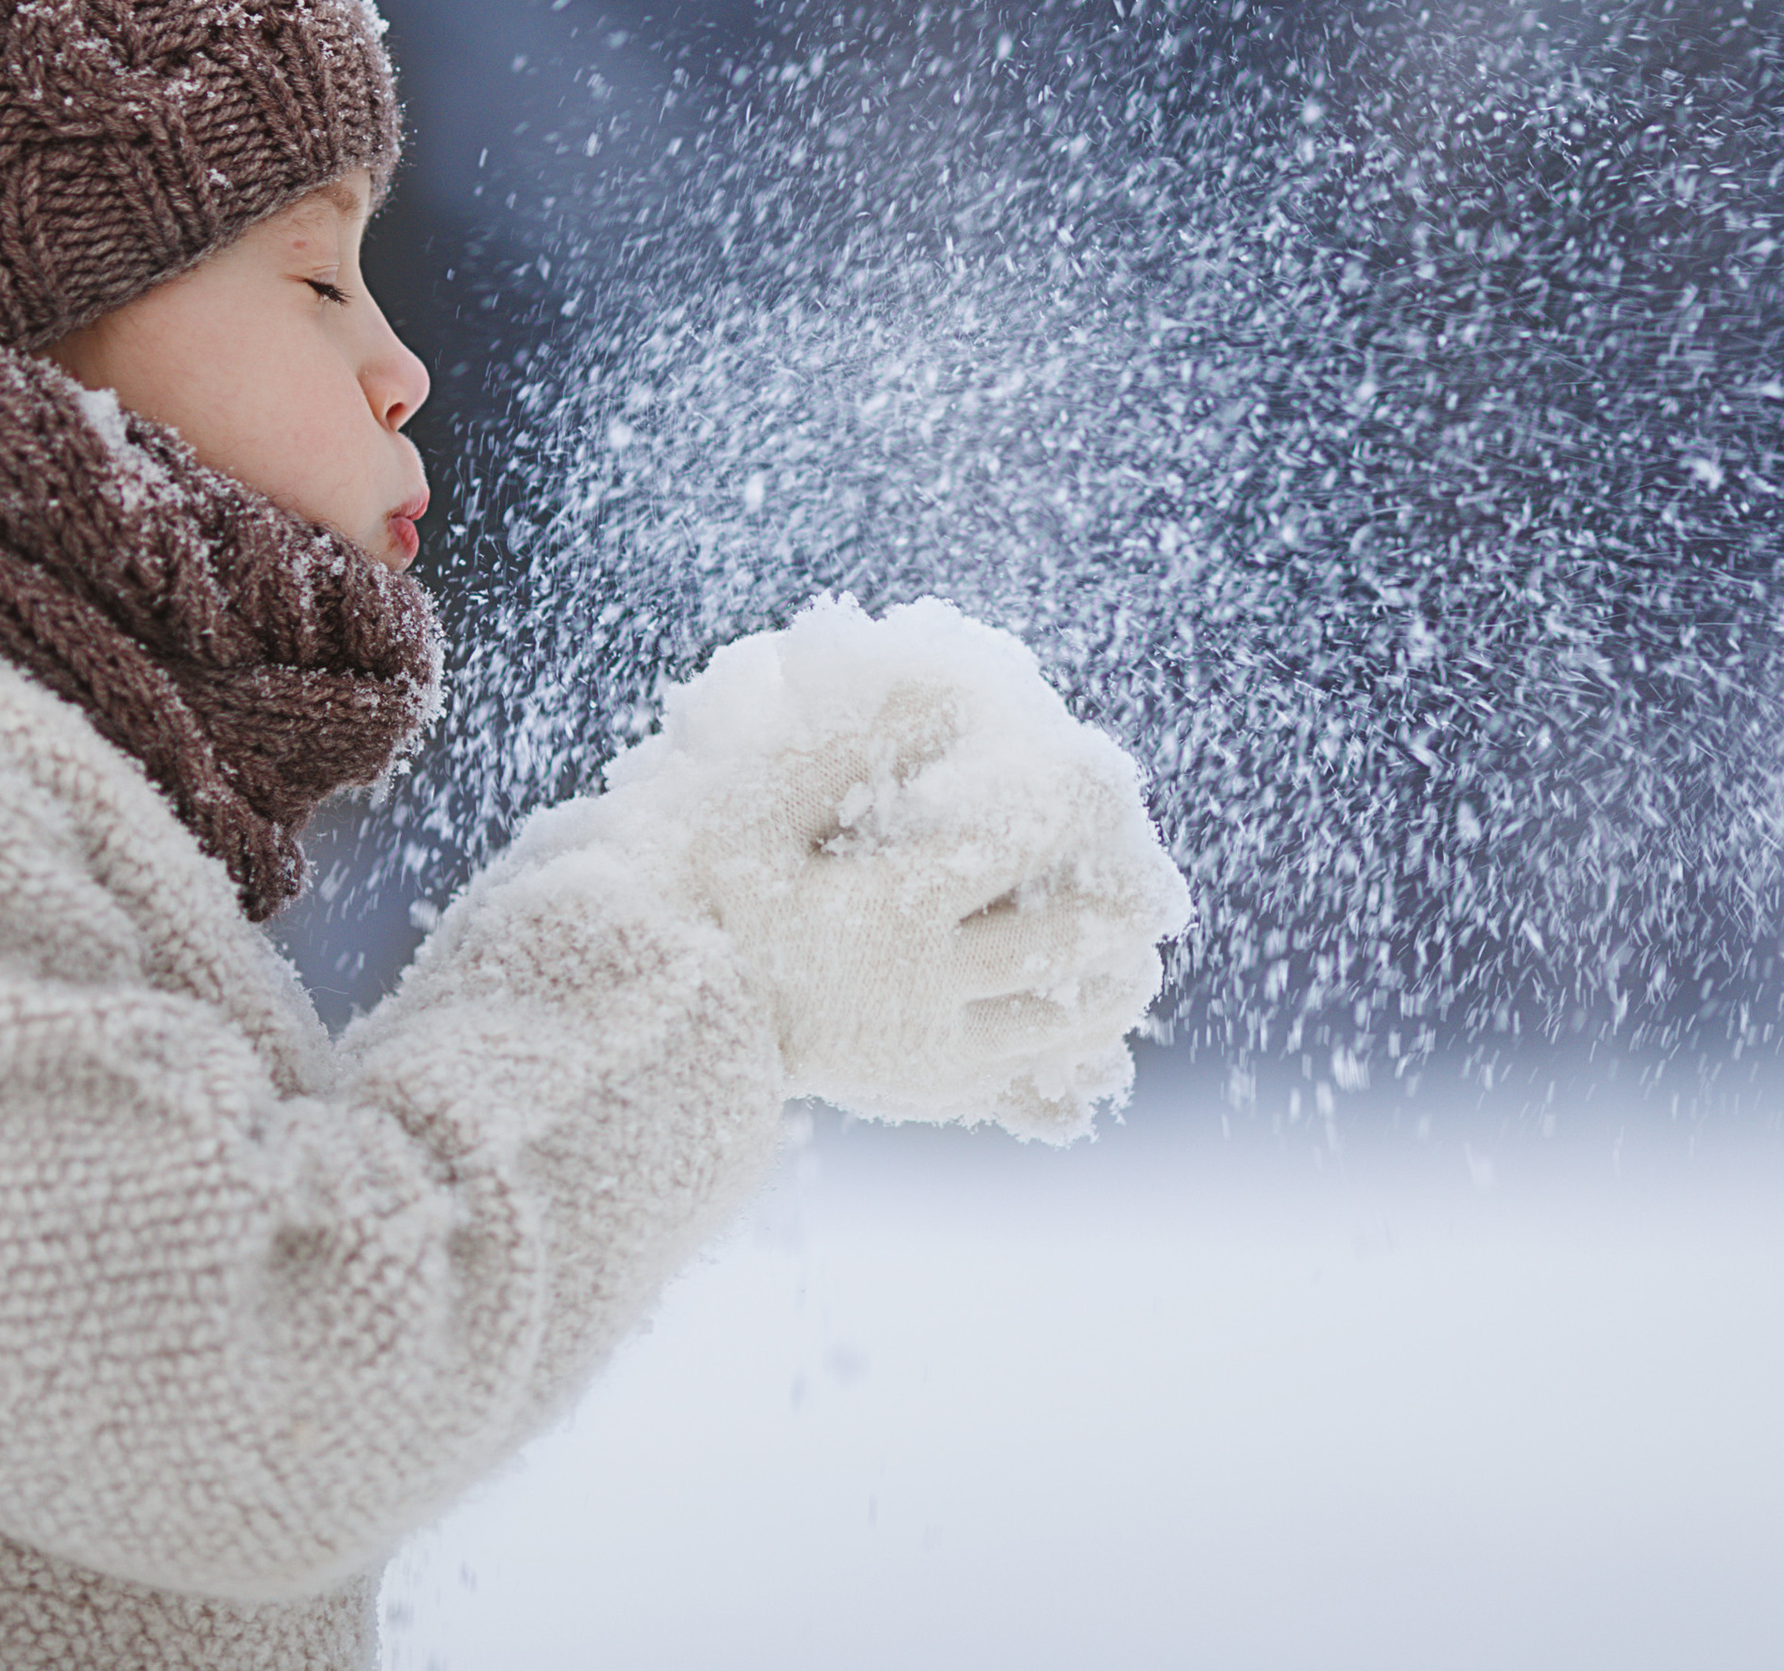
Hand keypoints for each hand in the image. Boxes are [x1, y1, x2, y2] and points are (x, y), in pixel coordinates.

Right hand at [529, 597, 1190, 1140]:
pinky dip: (1066, 1063)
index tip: (1099, 765)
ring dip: (1110, 986)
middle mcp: (926, 990)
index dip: (1077, 798)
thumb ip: (847, 743)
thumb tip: (946, 688)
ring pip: (1060, 1026)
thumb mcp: (749, 801)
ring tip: (1129, 953)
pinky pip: (1019, 1087)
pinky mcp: (914, 1095)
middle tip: (1149, 878)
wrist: (634, 1020)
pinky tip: (1084, 1046)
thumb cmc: (686, 891)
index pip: (1022, 842)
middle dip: (1124, 907)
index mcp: (892, 908)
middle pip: (1067, 947)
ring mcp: (925, 1055)